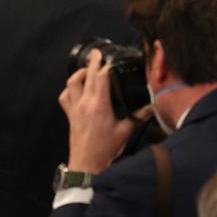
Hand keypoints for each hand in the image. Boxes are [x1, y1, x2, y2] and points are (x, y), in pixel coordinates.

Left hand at [59, 49, 152, 174]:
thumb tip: (152, 107)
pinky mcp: (70, 115)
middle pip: (86, 76)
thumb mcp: (126, 132)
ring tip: (86, 69)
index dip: (106, 67)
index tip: (111, 60)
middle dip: (92, 62)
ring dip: (78, 74)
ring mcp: (74, 108)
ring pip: (71, 83)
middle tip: (96, 52)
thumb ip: (139, 117)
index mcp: (99, 105)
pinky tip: (76, 89)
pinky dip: (69, 89)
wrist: (87, 163)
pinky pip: (65, 97)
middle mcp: (84, 103)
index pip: (101, 78)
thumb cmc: (106, 149)